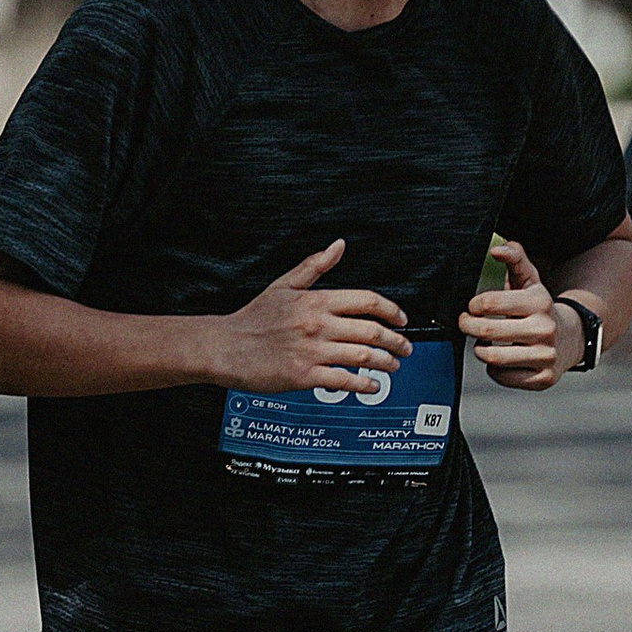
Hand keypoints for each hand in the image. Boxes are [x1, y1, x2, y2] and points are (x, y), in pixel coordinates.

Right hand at [208, 241, 409, 395]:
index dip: (392, 310)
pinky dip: (364, 384)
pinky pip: (344, 380)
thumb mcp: (284, 284)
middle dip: (396, 341)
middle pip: (371, 330)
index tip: (401, 319)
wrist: (226, 347)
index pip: (367, 301)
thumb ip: (315, 266)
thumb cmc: (253, 319)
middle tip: (405, 347)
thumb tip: (338, 246)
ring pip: (363, 356)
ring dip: (385, 362)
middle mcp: (317, 324)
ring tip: (393, 366)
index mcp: (315, 301)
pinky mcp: (304, 375)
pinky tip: (372, 385)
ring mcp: (312, 351)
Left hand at [460, 238, 576, 390]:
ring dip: (481, 350)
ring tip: (484, 342)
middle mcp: (545, 329)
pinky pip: (501, 376)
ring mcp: (545, 356)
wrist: (571, 339)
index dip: (473, 306)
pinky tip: (502, 359)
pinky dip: (495, 369)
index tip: (472, 308)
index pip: (489, 303)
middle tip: (467, 324)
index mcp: (539, 302)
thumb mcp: (531, 280)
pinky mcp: (543, 379)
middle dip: (469, 327)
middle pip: (486, 332)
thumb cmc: (540, 307)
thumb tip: (496, 249)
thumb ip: (515, 257)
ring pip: (493, 357)